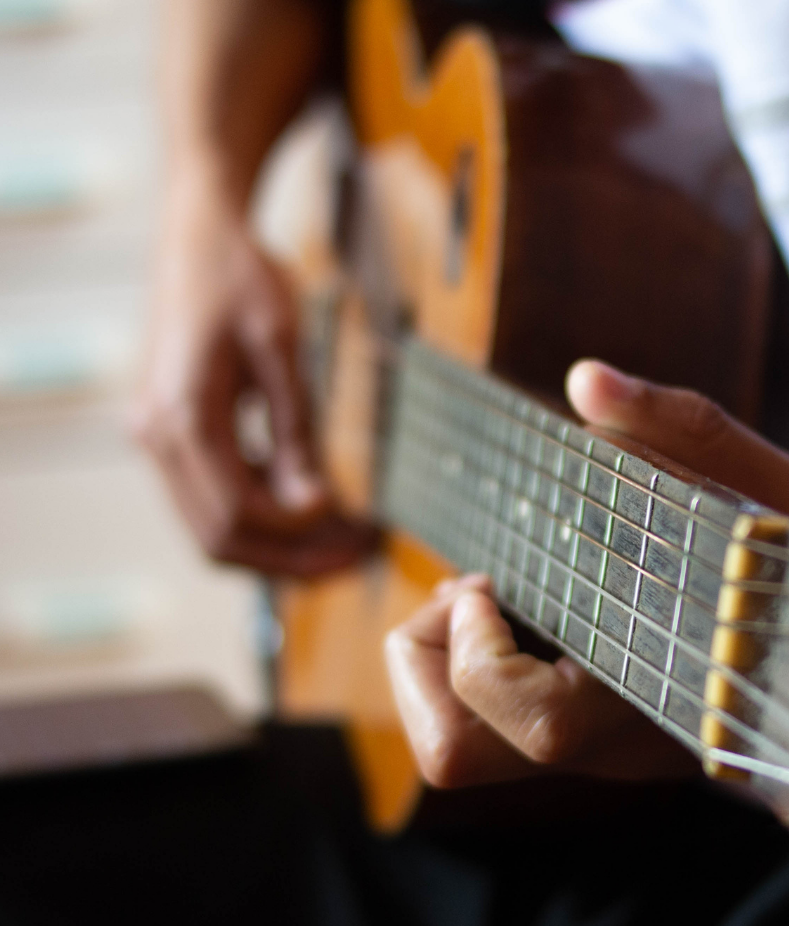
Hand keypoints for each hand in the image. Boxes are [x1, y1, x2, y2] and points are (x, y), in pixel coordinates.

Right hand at [133, 167, 375, 576]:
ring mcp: (157, 439)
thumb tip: (313, 504)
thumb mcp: (282, 348)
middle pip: (221, 539)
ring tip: (347, 542)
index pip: (238, 511)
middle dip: (294, 558)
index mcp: (181, 414)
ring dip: (281, 546)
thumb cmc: (243, 276)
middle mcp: (156, 437)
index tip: (354, 522)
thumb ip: (295, 431)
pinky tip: (315, 508)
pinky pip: (215, 499)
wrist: (200, 231)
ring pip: (215, 530)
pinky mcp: (173, 437)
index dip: (299, 531)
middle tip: (359, 556)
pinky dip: (265, 517)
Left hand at [385, 361, 788, 788]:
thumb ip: (686, 427)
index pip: (532, 722)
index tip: (496, 578)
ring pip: (455, 751)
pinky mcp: (581, 742)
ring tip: (492, 597)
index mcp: (658, 699)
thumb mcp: (774, 490)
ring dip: (438, 663)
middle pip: (453, 758)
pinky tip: (516, 610)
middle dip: (424, 661)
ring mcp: (590, 755)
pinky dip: (465, 665)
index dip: (477, 649)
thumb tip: (588, 380)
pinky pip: (481, 724)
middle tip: (475, 591)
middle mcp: (613, 750)